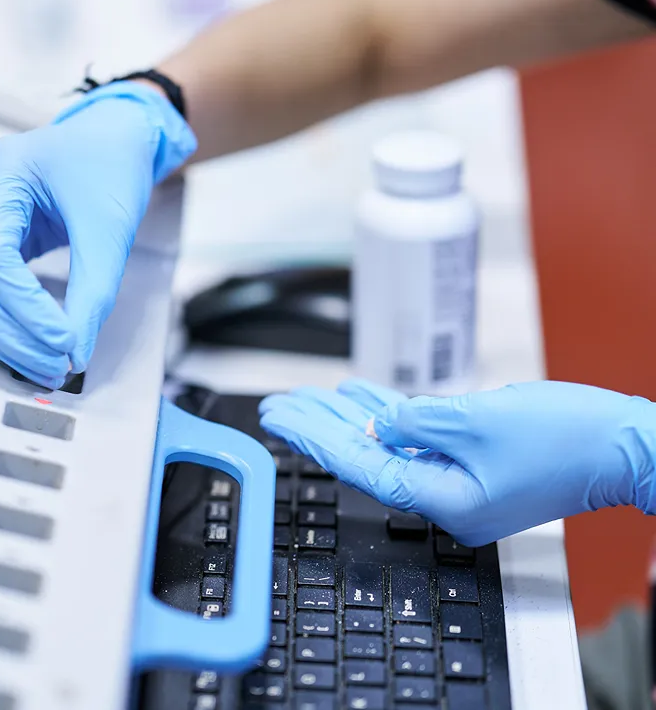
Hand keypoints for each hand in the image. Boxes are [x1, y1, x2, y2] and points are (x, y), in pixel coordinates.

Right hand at [0, 82, 195, 387]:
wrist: (107, 140)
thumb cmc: (110, 166)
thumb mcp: (110, 227)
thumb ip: (93, 292)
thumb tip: (75, 356)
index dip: (24, 307)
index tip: (64, 343)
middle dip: (10, 334)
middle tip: (56, 369)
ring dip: (3, 338)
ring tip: (50, 368)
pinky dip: (1, 324)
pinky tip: (33, 348)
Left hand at [259, 379, 655, 545]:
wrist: (629, 445)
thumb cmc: (566, 438)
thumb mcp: (477, 419)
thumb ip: (416, 421)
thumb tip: (380, 425)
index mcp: (441, 500)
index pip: (357, 464)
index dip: (311, 437)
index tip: (277, 416)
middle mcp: (444, 499)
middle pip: (365, 457)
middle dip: (318, 428)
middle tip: (278, 405)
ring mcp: (460, 482)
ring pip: (389, 445)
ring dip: (350, 418)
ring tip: (310, 397)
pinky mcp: (475, 464)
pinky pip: (420, 439)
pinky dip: (393, 416)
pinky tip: (363, 396)